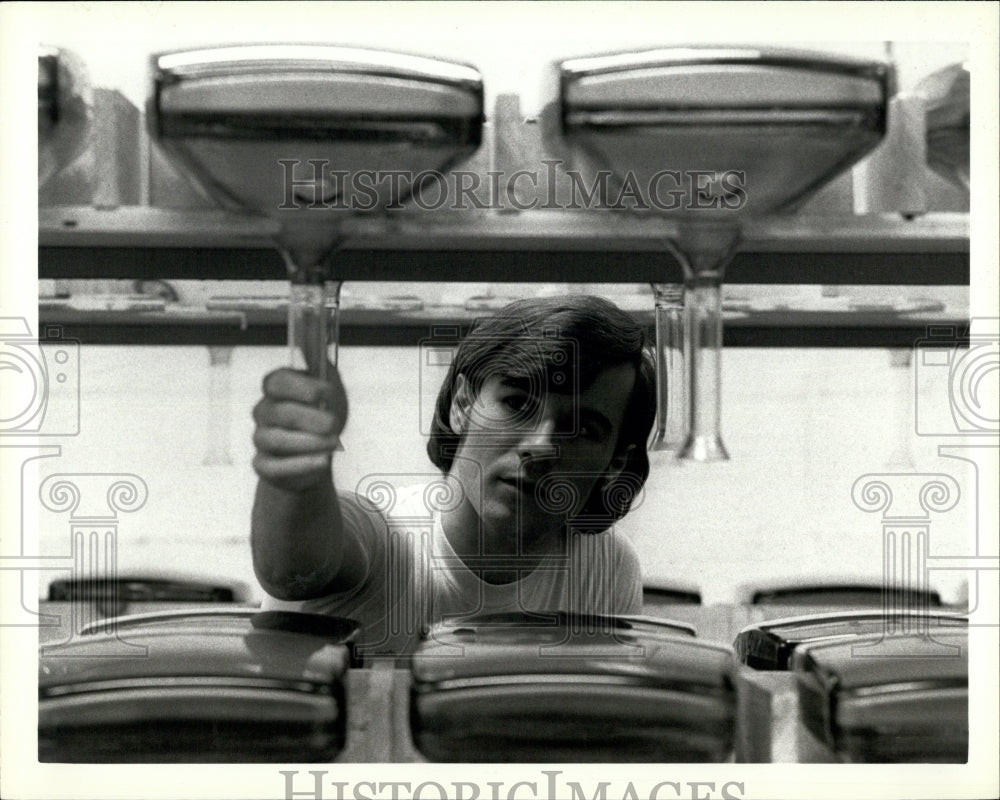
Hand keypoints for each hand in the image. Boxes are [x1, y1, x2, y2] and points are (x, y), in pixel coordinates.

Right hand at [252, 367, 347, 491]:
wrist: (319, 455)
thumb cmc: (323, 418)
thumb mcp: (331, 394)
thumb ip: (327, 374)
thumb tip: (322, 358)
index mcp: (276, 388)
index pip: (277, 382)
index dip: (302, 387)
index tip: (326, 393)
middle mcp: (263, 412)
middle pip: (279, 412)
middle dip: (310, 418)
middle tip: (333, 424)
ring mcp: (260, 439)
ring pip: (276, 440)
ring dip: (309, 442)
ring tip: (333, 443)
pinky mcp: (263, 465)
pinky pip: (275, 467)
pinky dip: (302, 465)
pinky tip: (323, 461)